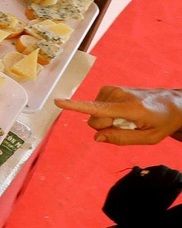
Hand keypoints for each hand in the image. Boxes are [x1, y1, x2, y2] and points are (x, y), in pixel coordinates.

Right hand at [54, 85, 181, 144]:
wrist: (173, 102)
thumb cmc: (162, 122)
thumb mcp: (148, 138)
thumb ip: (121, 139)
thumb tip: (97, 137)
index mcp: (129, 108)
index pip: (98, 108)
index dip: (76, 106)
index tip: (57, 102)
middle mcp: (118, 95)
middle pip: (94, 120)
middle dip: (105, 128)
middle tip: (127, 126)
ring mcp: (112, 89)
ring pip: (95, 114)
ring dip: (107, 120)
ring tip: (128, 118)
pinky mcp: (109, 88)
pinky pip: (97, 107)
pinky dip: (107, 112)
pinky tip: (123, 112)